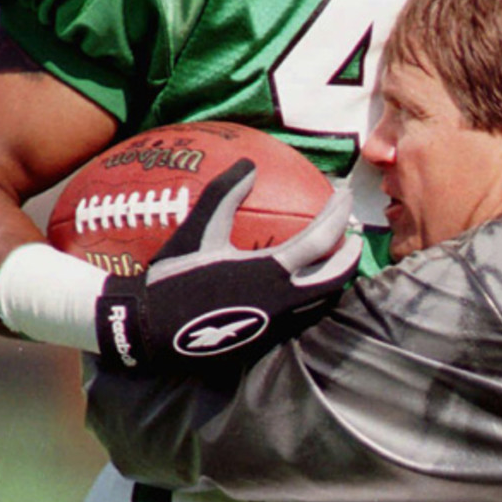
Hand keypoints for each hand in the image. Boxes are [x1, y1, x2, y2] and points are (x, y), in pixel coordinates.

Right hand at [94, 159, 359, 374]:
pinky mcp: (266, 339)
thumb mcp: (198, 231)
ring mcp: (276, 324)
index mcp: (270, 272)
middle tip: (352, 230)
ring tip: (333, 254)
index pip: (322, 239)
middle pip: (336, 277)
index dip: (339, 213)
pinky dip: (315, 293)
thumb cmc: (173, 277)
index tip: (344, 193)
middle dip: (350, 253)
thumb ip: (224, 194)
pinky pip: (303, 314)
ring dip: (335, 275)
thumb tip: (249, 163)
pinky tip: (304, 280)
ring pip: (322, 300)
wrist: (149, 330)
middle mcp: (282, 301)